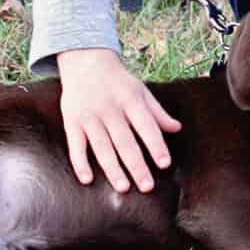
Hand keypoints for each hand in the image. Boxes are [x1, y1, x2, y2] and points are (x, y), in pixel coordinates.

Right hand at [58, 48, 181, 192]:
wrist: (85, 61)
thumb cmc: (118, 81)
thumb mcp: (140, 90)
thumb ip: (157, 112)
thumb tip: (177, 128)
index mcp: (130, 100)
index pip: (146, 126)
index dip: (156, 145)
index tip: (164, 164)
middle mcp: (110, 109)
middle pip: (125, 141)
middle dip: (136, 165)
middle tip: (147, 186)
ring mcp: (89, 116)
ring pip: (102, 147)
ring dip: (112, 169)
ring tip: (123, 188)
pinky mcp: (72, 122)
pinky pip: (75, 146)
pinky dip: (80, 163)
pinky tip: (88, 180)